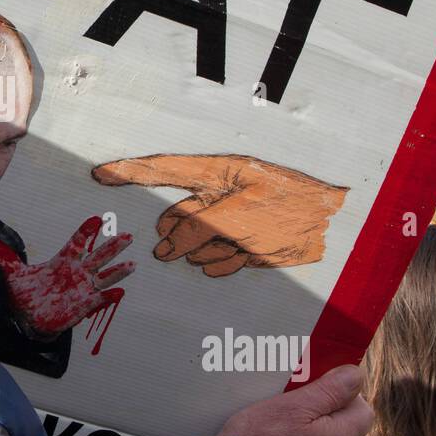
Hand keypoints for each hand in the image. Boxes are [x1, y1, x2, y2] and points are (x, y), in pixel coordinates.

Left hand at [0, 216, 134, 335]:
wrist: (29, 318)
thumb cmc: (26, 294)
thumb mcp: (14, 276)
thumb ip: (6, 260)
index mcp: (62, 261)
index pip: (77, 243)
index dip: (85, 232)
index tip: (96, 219)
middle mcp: (77, 273)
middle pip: (98, 256)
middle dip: (112, 247)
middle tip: (127, 235)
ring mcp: (82, 289)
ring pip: (104, 277)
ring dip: (118, 271)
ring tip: (132, 264)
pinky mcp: (84, 305)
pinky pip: (99, 300)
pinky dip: (108, 297)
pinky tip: (119, 293)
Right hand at [92, 154, 347, 275]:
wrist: (337, 231)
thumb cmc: (295, 208)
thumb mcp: (244, 214)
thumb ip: (200, 228)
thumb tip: (167, 248)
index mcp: (217, 174)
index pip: (164, 170)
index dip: (129, 173)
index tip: (98, 175)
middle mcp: (216, 196)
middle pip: (174, 217)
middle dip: (174, 236)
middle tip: (169, 251)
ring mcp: (227, 223)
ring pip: (193, 244)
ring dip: (207, 251)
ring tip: (235, 247)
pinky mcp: (239, 247)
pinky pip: (214, 261)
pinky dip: (223, 264)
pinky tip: (242, 258)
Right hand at [213, 364, 372, 435]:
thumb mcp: (290, 406)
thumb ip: (329, 390)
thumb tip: (356, 375)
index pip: (363, 408)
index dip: (343, 394)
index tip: (317, 389)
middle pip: (346, 429)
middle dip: (328, 414)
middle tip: (297, 406)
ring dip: (316, 435)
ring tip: (284, 429)